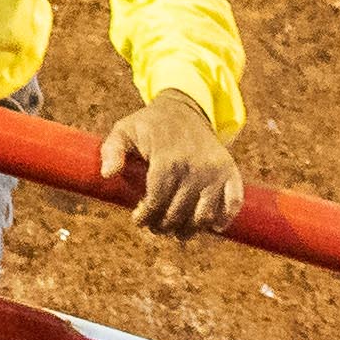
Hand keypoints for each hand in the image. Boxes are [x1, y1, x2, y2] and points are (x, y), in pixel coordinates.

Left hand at [103, 90, 239, 234]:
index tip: (138, 219)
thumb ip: (112, 150)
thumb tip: (107, 175)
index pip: (157, 201)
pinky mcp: (230, 171)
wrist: (184, 108)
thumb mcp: (124, 130)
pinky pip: (233, 202)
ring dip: (189, 230)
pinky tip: (212, 227)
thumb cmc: (150, 124)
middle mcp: (194, 166)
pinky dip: (224, 219)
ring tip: (176, 231)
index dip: (146, 216)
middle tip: (155, 227)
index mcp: (167, 158)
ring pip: (204, 216)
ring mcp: (215, 170)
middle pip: (178, 213)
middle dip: (163, 226)